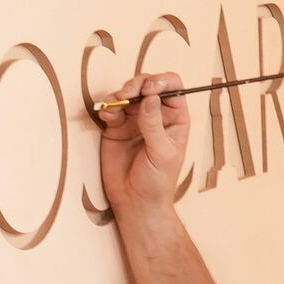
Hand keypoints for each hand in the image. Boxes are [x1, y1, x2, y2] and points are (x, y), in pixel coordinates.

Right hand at [95, 78, 188, 222]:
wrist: (135, 201)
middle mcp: (156, 114)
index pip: (173, 87)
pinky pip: (112, 107)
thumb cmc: (157, 181)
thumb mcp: (162, 153)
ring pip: (128, 92)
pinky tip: (107, 117)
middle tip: (127, 95)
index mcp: (175, 117)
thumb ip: (154, 125)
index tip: (148, 89)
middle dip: (136, 85)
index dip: (161, 81)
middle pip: (147, 84)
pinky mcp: (117, 126)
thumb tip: (150, 98)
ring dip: (120, 94)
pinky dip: (108, 107)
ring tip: (115, 108)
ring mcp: (135, 119)